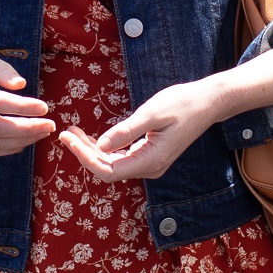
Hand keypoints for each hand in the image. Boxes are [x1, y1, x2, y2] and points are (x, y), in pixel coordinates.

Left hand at [62, 78, 228, 182]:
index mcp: (151, 160)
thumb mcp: (152, 113)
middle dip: (84, 153)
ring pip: (113, 165)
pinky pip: (121, 158)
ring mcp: (150, 163)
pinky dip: (104, 148)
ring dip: (92, 151)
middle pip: (108, 170)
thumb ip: (126, 131)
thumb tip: (100, 146)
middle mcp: (150, 168)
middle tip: (65, 133)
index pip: (109, 170)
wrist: (208, 103)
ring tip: (73, 132)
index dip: (86, 158)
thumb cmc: (183, 103)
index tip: (69, 140)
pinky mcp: (150, 155)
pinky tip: (91, 137)